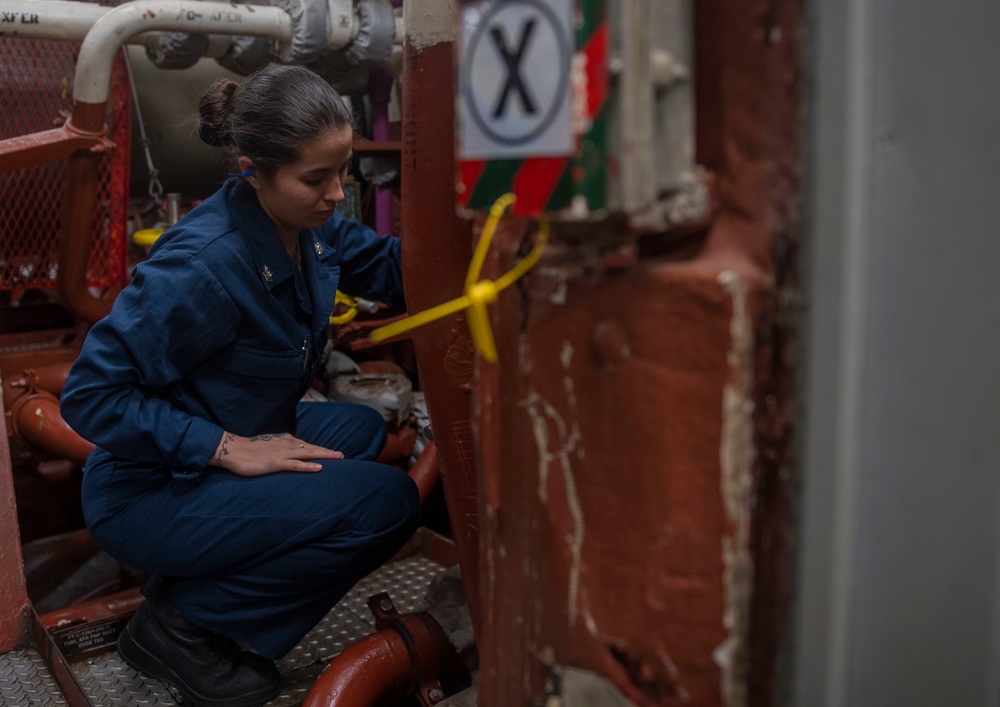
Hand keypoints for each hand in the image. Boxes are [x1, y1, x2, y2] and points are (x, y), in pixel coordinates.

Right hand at [211, 431, 342, 476]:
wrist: (233, 449)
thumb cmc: (249, 449)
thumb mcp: (269, 446)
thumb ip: (281, 449)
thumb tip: (291, 454)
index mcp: (285, 440)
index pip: (307, 445)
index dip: (320, 449)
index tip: (333, 453)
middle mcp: (287, 444)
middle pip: (312, 448)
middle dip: (328, 452)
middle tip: (342, 456)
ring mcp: (282, 453)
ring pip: (308, 454)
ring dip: (324, 456)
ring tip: (338, 458)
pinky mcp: (276, 463)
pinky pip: (295, 465)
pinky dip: (308, 466)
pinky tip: (319, 468)